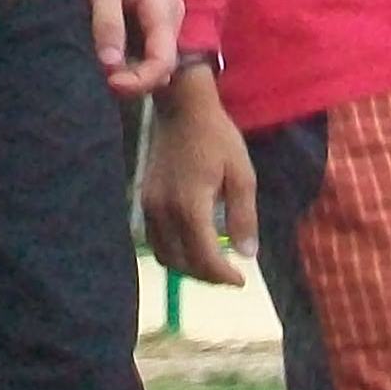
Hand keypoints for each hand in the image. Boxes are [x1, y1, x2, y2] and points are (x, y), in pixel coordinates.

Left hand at [80, 0, 181, 96]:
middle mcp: (173, 14)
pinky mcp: (154, 7)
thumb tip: (110, 66)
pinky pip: (149, 41)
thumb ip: (108, 21)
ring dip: (132, 67)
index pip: (163, 62)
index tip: (108, 82)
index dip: (138, 82)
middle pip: (162, 64)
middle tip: (99, 78)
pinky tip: (107, 48)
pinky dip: (130, 52)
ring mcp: (166, 10)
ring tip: (100, 66)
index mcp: (163, 7)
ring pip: (156, 54)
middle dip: (134, 79)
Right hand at [140, 66, 257, 284]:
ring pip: (165, 255)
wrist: (182, 109)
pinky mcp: (144, 200)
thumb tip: (246, 255)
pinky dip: (173, 252)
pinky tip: (191, 246)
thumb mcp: (242, 174)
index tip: (241, 280)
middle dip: (207, 276)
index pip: (204, 258)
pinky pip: (154, 240)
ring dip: (188, 267)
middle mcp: (164, 211)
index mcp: (190, 206)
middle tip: (229, 275)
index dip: (223, 276)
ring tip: (212, 264)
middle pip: (182, 263)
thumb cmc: (217, 138)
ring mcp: (149, 206)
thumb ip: (243, 216)